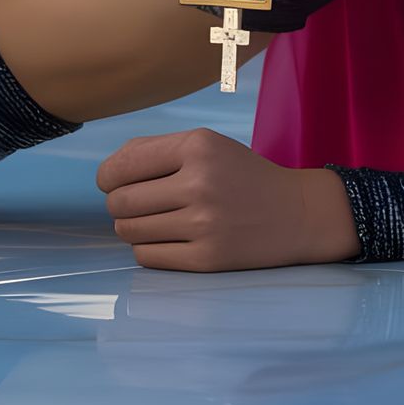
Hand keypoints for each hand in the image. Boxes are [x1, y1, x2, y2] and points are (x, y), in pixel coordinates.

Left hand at [97, 126, 360, 270]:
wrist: (295, 213)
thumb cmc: (242, 174)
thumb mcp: (207, 145)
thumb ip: (157, 151)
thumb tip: (108, 172)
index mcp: (196, 147)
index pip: (123, 164)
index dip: (107, 177)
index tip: (110, 182)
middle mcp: (199, 184)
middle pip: (121, 202)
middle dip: (117, 204)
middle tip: (132, 204)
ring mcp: (203, 225)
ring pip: (130, 231)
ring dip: (131, 227)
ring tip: (150, 220)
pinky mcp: (207, 259)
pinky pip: (147, 257)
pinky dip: (147, 249)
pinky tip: (165, 239)